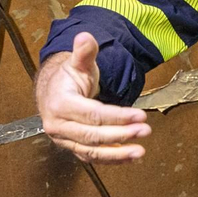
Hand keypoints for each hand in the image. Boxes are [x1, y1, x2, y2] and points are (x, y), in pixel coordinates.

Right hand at [36, 32, 150, 162]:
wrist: (52, 92)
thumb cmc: (68, 78)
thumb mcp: (77, 63)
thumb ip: (84, 52)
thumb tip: (85, 36)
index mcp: (60, 103)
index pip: (93, 114)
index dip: (118, 116)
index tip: (140, 116)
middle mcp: (58, 125)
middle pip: (92, 135)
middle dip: (121, 134)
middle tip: (146, 131)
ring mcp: (64, 139)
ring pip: (91, 151)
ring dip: (118, 154)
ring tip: (140, 151)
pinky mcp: (72, 147)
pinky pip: (91, 157)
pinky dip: (111, 159)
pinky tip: (130, 157)